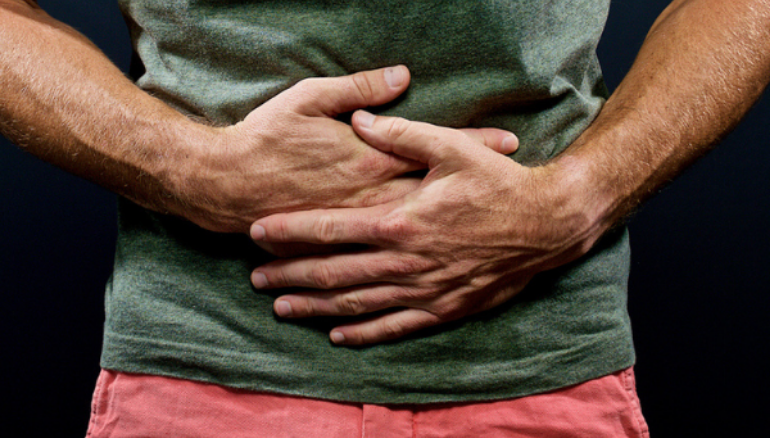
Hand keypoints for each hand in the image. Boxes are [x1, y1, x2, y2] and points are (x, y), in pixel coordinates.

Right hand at [173, 66, 518, 234]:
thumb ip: (357, 89)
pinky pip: (384, 255)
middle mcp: (372, 196)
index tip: (510, 142)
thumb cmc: (266, 138)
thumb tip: (400, 76)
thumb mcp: (308, 98)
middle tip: (514, 190)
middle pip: (436, 191)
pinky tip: (436, 265)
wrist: (224, 184)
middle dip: (475, 188)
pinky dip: (415, 255)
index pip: (433, 147)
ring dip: (454, 225)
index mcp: (369, 157)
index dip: (473, 142)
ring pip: (418, 228)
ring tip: (488, 230)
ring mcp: (358, 225)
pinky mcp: (341, 246)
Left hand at [249, 111, 607, 344]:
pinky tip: (337, 336)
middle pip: (334, 272)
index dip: (290, 231)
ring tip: (281, 307)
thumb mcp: (453, 147)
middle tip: (256, 276)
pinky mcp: (443, 309)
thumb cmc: (498, 183)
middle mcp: (405, 262)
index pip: (331, 228)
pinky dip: (363, 332)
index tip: (257, 232)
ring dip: (315, 305)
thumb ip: (401, 135)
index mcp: (401, 220)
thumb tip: (358, 120)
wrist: (546, 224)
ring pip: (356, 303)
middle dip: (290, 273)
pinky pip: (394, 326)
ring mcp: (423, 291)